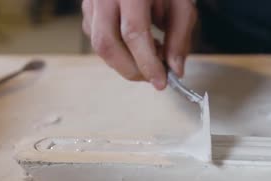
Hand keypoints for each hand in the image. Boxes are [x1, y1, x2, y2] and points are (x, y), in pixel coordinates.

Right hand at [82, 0, 196, 89]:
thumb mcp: (182, 6)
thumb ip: (180, 38)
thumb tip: (175, 70)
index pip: (133, 32)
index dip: (147, 62)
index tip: (161, 82)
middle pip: (107, 44)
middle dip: (132, 70)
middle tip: (154, 77)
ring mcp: (91, 2)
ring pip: (100, 46)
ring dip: (126, 62)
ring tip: (150, 55)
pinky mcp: (87, 10)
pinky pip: (97, 40)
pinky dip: (118, 52)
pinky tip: (136, 47)